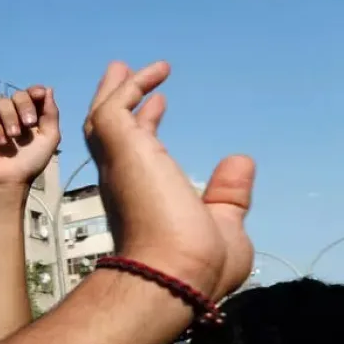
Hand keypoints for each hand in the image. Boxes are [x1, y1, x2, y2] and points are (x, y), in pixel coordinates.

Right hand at [0, 86, 58, 189]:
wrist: (10, 180)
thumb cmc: (31, 161)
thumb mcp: (50, 137)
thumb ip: (51, 113)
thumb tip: (47, 89)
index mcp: (31, 114)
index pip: (31, 93)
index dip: (34, 91)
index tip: (38, 95)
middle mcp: (14, 115)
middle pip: (17, 95)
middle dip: (24, 106)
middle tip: (29, 124)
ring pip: (1, 104)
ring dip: (10, 118)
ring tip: (14, 136)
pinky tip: (1, 142)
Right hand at [84, 61, 253, 299]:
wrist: (173, 276)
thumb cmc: (196, 267)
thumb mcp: (224, 222)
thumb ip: (228, 193)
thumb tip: (240, 162)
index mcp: (143, 200)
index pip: (138, 156)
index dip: (147, 128)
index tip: (158, 105)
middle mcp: (124, 182)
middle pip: (108, 133)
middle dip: (115, 103)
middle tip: (120, 76)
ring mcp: (120, 166)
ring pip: (103, 118)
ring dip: (115, 90)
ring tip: (124, 67)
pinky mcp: (122, 150)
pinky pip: (116, 106)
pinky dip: (132, 86)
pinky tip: (156, 71)